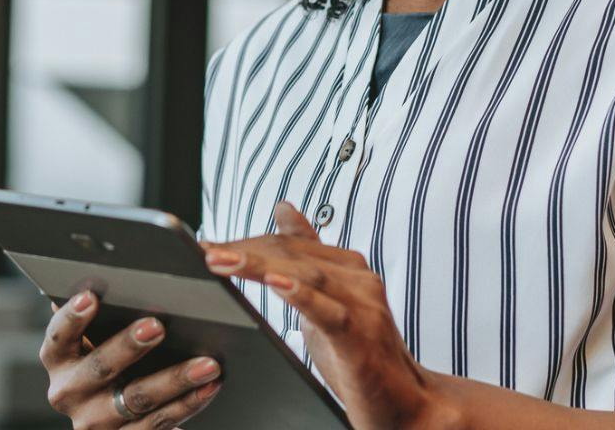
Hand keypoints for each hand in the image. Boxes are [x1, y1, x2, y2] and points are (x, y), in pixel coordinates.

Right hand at [38, 290, 223, 427]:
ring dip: (175, 379)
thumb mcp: (94, 335)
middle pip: (100, 368)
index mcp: (58, 359)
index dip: (72, 317)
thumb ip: (100, 310)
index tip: (91, 297)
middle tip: (157, 325)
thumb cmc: (105, 354)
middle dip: (129, 346)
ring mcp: (95, 421)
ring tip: (207, 363)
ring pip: (137, 399)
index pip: (58, 336)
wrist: (110, 414)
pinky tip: (209, 386)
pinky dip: (188, 404)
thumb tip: (116, 271)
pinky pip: (159, 423)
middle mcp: (68, 392)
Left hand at [202, 202, 458, 429]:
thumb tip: (284, 209)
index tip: (207, 244)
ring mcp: (364, 305)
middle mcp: (358, 279)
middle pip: (293, 254)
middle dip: (244, 251)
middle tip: (207, 251)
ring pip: (306, 274)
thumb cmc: (362, 357)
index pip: (289, 244)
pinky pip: (329, 310)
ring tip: (223, 261)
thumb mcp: (326, 302)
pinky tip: (276, 284)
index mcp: (348, 268)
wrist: (407, 406)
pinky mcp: (362, 336)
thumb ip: (306, 258)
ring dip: (259, 265)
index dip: (247, 242)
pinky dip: (301, 294)